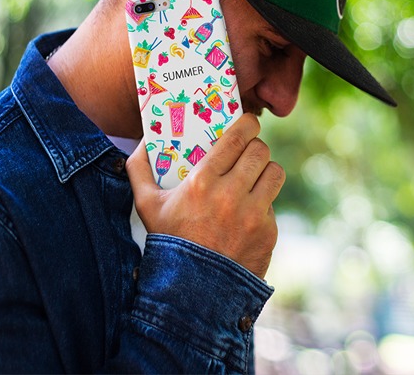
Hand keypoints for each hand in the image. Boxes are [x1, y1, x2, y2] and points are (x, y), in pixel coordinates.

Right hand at [126, 114, 283, 278]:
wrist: (192, 291)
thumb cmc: (169, 242)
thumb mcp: (146, 206)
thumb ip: (138, 169)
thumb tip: (142, 142)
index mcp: (202, 182)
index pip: (237, 138)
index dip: (247, 124)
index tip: (248, 122)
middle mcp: (231, 195)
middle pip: (260, 151)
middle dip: (256, 147)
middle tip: (249, 151)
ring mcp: (253, 214)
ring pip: (275, 173)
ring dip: (265, 171)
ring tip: (255, 176)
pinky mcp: (268, 232)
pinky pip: (273, 204)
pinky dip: (263, 204)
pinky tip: (248, 212)